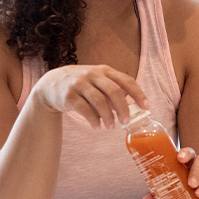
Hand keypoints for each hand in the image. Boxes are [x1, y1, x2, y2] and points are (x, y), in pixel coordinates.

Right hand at [30, 64, 148, 128]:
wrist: (51, 83)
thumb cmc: (82, 84)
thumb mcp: (98, 81)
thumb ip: (114, 91)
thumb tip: (131, 107)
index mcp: (105, 70)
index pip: (126, 80)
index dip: (138, 94)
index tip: (146, 107)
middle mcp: (93, 74)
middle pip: (114, 91)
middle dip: (123, 108)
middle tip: (126, 121)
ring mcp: (80, 84)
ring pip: (99, 101)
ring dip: (107, 116)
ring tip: (110, 127)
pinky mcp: (68, 95)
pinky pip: (84, 109)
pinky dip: (93, 120)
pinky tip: (97, 126)